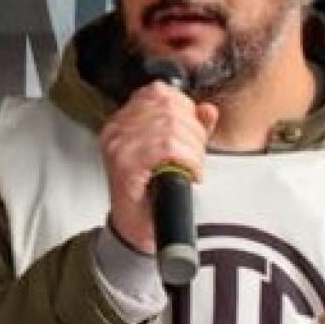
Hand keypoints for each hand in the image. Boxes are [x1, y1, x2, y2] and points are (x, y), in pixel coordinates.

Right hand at [99, 81, 218, 253]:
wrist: (137, 231)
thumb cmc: (150, 194)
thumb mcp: (173, 154)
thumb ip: (191, 128)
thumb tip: (208, 110)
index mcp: (123, 122)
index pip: (158, 92)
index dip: (185, 108)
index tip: (193, 132)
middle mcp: (117, 130)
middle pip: (168, 106)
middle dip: (193, 131)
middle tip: (196, 155)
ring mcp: (118, 146)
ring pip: (171, 127)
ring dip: (193, 149)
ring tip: (193, 166)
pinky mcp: (125, 165)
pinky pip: (167, 148)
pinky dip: (188, 160)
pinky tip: (190, 173)